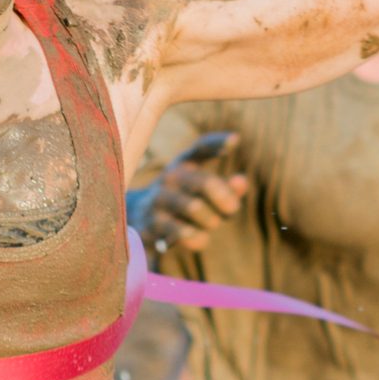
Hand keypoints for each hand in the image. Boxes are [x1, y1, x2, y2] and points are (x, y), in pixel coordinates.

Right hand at [140, 132, 249, 254]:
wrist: (136, 219)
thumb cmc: (181, 202)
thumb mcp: (203, 193)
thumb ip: (227, 188)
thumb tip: (242, 182)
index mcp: (184, 164)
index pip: (201, 148)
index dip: (218, 143)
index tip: (236, 140)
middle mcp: (169, 177)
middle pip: (205, 183)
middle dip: (226, 199)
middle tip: (232, 210)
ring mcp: (157, 199)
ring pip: (195, 208)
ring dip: (211, 220)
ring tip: (210, 225)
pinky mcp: (151, 224)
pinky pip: (185, 233)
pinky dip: (199, 238)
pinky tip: (198, 237)